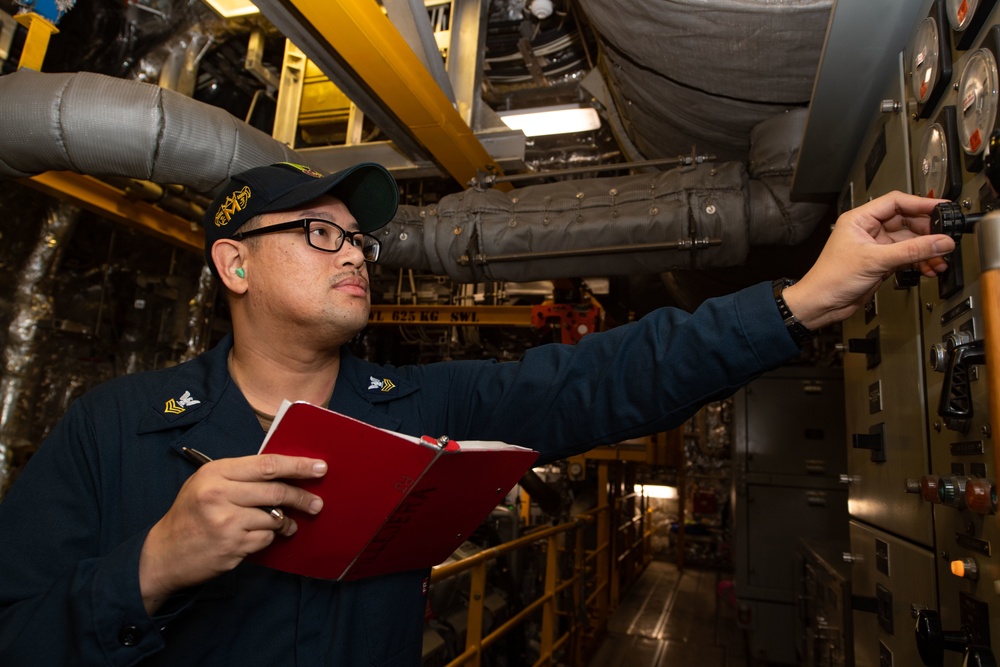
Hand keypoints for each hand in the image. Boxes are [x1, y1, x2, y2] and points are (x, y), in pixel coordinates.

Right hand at [139, 454, 326, 613]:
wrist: (163, 554)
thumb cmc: (191, 514)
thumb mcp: (207, 483)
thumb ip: (240, 475)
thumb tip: (285, 471)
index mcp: (216, 472)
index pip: (267, 465)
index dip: (297, 466)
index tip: (320, 468)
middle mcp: (219, 494)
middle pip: (276, 492)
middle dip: (302, 498)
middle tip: (316, 503)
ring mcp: (226, 522)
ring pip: (274, 518)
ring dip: (284, 522)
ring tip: (286, 524)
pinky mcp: (232, 546)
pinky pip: (265, 539)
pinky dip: (267, 538)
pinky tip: (256, 538)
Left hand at [782, 191, 955, 330]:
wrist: (821, 304)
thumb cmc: (830, 278)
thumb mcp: (875, 260)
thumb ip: (911, 250)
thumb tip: (940, 241)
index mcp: (859, 219)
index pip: (896, 202)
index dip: (920, 204)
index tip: (941, 209)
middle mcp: (868, 230)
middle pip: (907, 221)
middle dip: (928, 232)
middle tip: (945, 238)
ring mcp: (875, 246)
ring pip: (909, 241)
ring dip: (926, 250)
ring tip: (940, 258)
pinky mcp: (880, 262)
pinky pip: (906, 257)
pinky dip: (919, 262)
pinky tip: (929, 268)